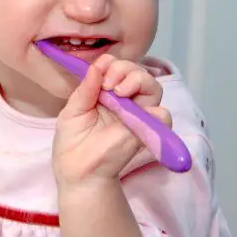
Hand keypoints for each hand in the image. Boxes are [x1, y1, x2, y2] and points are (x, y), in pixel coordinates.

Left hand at [52, 55, 170, 187]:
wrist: (77, 172)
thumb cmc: (72, 142)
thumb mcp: (73, 110)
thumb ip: (86, 88)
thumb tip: (97, 65)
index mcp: (106, 93)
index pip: (118, 67)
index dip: (112, 63)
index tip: (99, 71)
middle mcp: (125, 101)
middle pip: (139, 72)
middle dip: (125, 69)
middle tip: (109, 83)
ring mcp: (137, 115)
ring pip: (153, 87)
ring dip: (138, 80)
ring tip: (120, 91)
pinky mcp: (146, 131)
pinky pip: (164, 116)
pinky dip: (155, 110)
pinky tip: (132, 112)